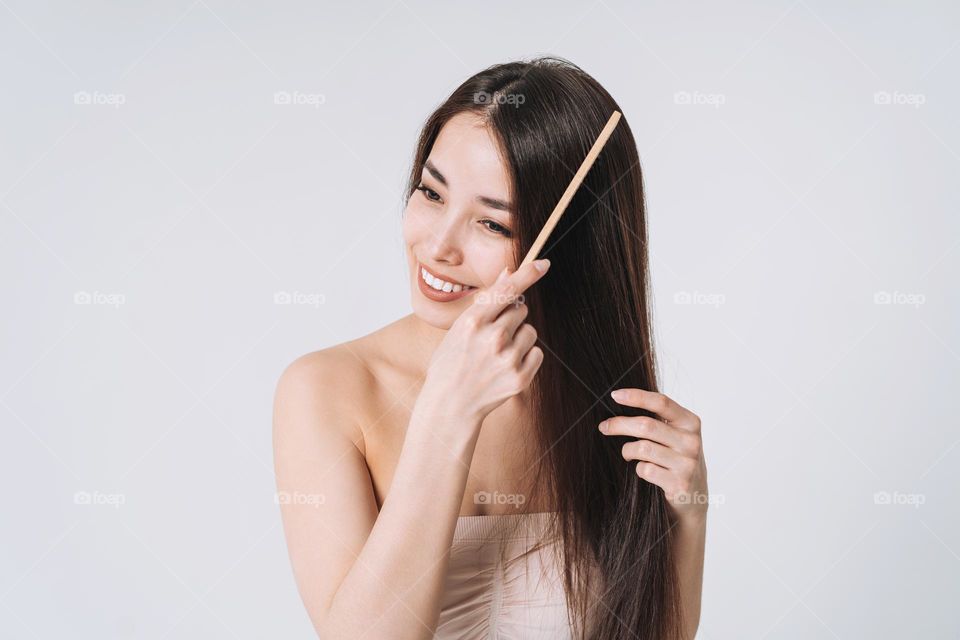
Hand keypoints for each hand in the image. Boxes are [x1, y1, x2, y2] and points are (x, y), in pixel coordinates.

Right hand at [417, 259, 551, 422]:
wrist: (450, 405)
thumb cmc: (451, 362)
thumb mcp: (459, 328)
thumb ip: (486, 302)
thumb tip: (508, 273)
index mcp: (473, 322)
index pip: (506, 290)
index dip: (528, 274)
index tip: (544, 264)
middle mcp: (492, 338)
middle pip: (521, 309)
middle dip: (511, 318)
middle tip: (492, 337)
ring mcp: (508, 359)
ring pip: (530, 331)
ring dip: (519, 338)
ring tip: (497, 354)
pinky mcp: (520, 377)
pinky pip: (537, 353)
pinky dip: (526, 357)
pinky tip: (506, 367)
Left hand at [600, 388, 707, 522]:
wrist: (693, 496)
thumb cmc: (677, 459)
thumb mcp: (675, 435)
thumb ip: (657, 419)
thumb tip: (619, 402)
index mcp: (690, 422)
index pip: (661, 402)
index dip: (636, 397)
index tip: (615, 395)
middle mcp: (691, 441)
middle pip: (646, 425)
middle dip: (620, 425)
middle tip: (604, 427)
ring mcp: (687, 463)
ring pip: (642, 448)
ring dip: (627, 450)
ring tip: (627, 453)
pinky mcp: (679, 483)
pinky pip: (645, 470)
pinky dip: (638, 469)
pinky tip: (643, 471)